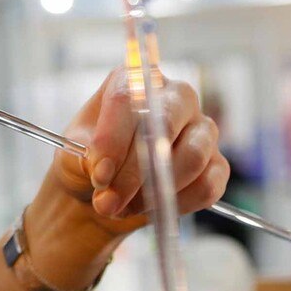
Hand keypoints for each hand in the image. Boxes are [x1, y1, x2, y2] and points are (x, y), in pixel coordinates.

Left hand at [49, 67, 229, 233]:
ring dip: (154, 192)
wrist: (102, 192)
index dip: (113, 140)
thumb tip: (104, 172)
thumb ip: (86, 158)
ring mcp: (201, 128)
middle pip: (166, 123)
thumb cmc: (88, 162)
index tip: (99, 174)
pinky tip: (149, 209)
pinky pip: (207, 185)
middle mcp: (174, 96)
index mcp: (134, 80)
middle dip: (134, 170)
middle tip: (108, 200)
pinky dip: (176, 205)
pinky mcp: (216, 163)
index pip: (129, 99)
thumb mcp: (74, 155)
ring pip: (192, 156)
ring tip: (121, 207)